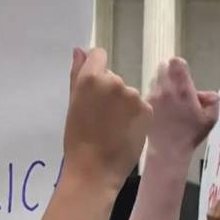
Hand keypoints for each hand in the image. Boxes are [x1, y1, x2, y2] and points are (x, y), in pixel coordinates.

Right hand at [63, 48, 151, 191]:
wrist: (95, 170)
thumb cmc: (77, 139)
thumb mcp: (73, 104)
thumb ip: (77, 73)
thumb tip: (80, 50)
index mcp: (91, 78)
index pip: (99, 56)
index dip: (96, 70)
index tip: (94, 91)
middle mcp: (114, 81)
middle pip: (114, 78)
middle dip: (109, 92)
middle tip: (101, 117)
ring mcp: (133, 95)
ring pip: (128, 93)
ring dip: (123, 105)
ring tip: (113, 127)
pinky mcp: (146, 109)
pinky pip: (140, 106)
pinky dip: (135, 116)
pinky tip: (125, 131)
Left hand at [145, 58, 218, 157]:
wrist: (168, 150)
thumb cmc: (191, 134)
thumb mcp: (210, 118)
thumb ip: (212, 101)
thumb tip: (207, 94)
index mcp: (183, 90)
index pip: (176, 62)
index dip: (180, 66)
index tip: (184, 75)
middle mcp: (166, 89)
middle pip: (163, 66)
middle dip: (170, 72)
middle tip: (177, 84)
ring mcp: (153, 96)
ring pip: (155, 77)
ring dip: (162, 82)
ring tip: (169, 97)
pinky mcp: (146, 103)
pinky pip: (150, 90)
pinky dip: (155, 94)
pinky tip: (162, 107)